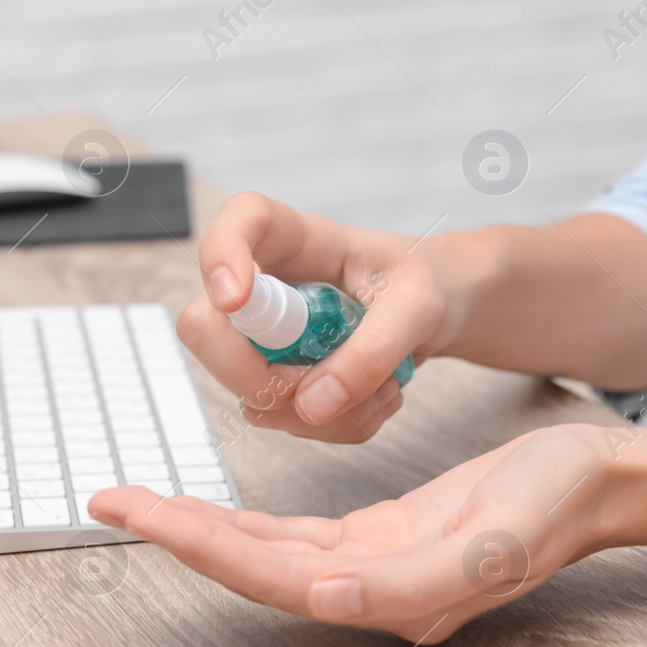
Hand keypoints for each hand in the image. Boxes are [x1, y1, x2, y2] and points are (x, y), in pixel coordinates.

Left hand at [89, 426, 612, 642]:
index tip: (142, 514)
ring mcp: (372, 567)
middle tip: (110, 498)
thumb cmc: (553, 503)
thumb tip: (321, 597)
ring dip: (201, 528)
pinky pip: (296, 536)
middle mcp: (370, 591)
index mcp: (391, 597)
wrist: (595, 480)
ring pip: (265, 552)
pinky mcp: (379, 538)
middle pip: (252, 567)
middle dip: (179, 534)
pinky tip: (209, 511)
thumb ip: (410, 581)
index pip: (273, 577)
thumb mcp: (493, 540)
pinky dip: (246, 522)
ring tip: (138, 501)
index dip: (202, 547)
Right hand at [179, 193, 468, 442]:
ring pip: (247, 392)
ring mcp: (264, 339)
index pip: (239, 222)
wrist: (441, 312)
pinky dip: (338, 424)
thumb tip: (312, 405)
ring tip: (381, 382)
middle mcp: (265, 288)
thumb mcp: (419, 307)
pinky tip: (374, 395)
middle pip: (205, 329)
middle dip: (257, 375)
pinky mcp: (277, 379)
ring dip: (320, 409)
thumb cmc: (427, 285)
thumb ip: (373, 349)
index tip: (235, 298)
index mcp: (297, 240)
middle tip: (320, 381)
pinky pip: (285, 421)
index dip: (220, 256)